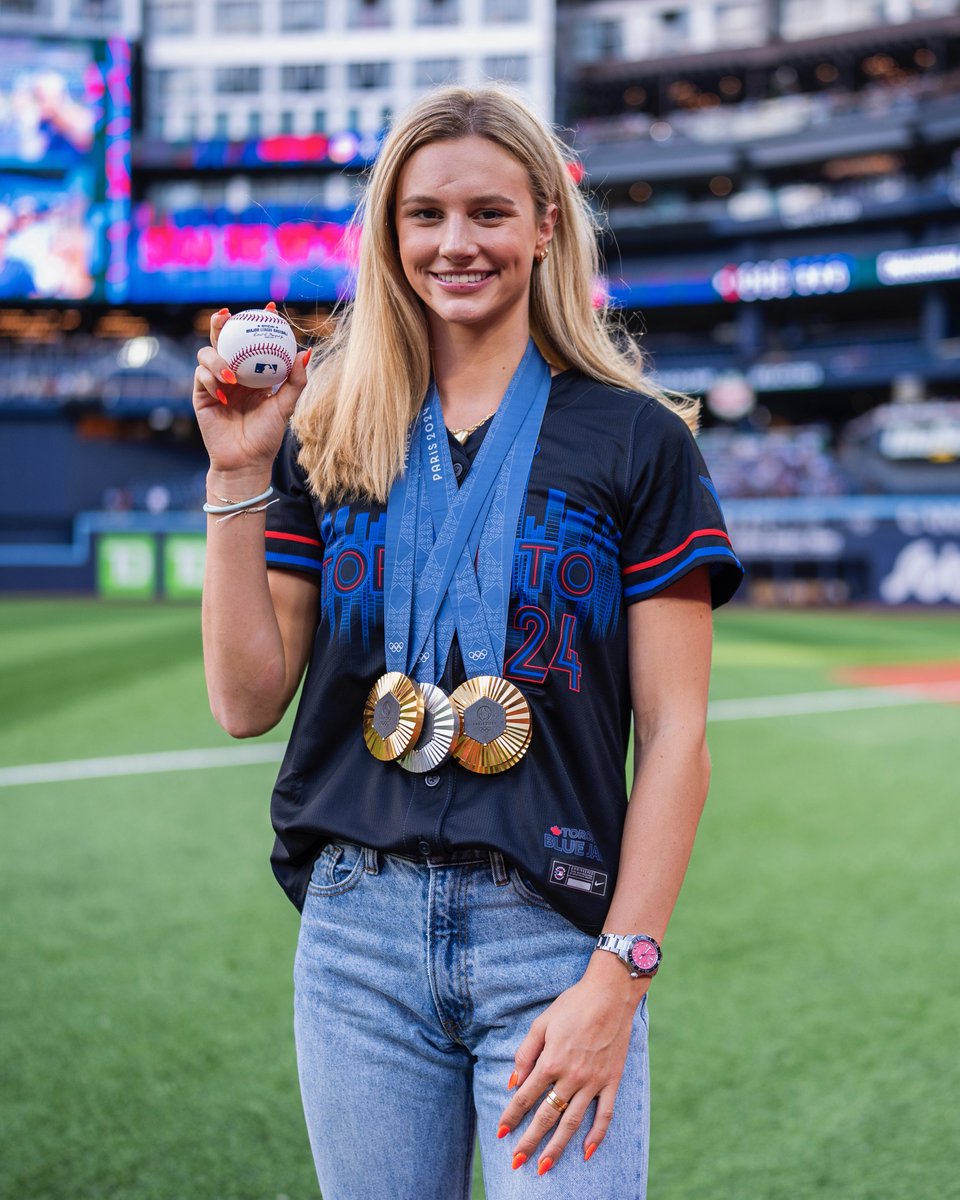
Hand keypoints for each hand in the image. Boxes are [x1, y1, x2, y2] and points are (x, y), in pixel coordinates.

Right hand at [193, 305, 311, 477]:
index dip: (258, 321)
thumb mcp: (285, 407)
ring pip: (207, 354)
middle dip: (221, 322)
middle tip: (228, 315)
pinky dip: (211, 380)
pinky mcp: (201, 395)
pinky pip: (201, 377)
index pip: (253, 340)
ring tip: (232, 376)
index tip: (270, 307)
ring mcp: (214, 383)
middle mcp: (232, 373)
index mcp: (252, 372)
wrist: (245, 462)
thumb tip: (306, 352)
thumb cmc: (266, 436)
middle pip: (223, 339)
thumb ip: (295, 381)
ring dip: (217, 359)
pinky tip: (224, 393)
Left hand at [496, 966, 645, 1174]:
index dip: (511, 1116)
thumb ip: (525, 1053)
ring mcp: (593, 1081)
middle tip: (517, 1162)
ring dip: (557, 1147)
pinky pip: (605, 1115)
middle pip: (546, 1116)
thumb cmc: (573, 1004)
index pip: (525, 1097)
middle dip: (530, 1141)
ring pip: (572, 1122)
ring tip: (544, 1167)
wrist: (610, 994)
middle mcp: (571, 1076)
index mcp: (551, 1061)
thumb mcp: (542, 1023)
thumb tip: (512, 1082)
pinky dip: (596, 1136)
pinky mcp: (612, 1081)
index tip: (500, 1133)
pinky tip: (586, 1153)